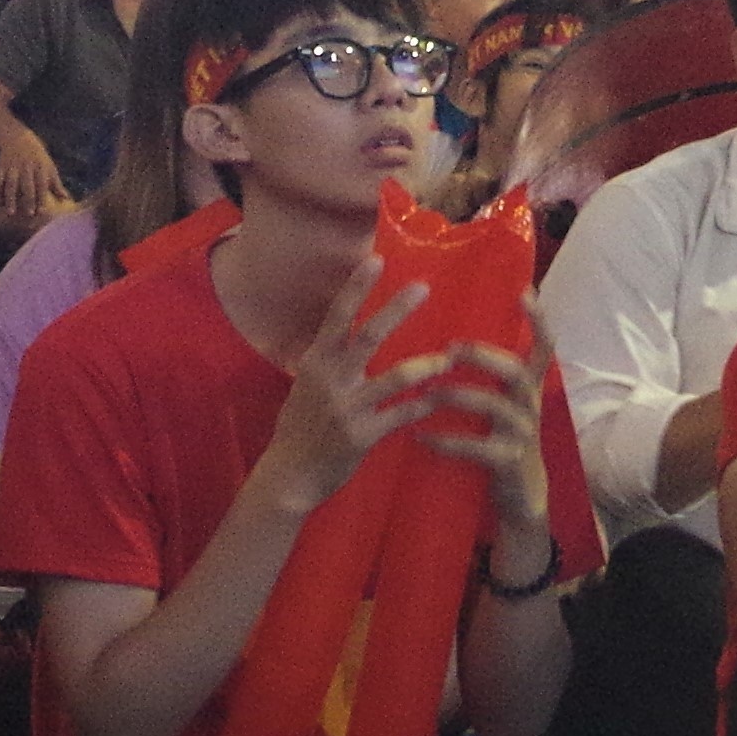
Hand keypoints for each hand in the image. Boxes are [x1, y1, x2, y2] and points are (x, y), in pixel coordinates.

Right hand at [0, 120, 63, 234]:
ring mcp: (13, 166)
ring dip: (11, 198)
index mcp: (40, 167)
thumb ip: (56, 183)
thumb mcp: (49, 166)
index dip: (42, 197)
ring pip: (11, 184)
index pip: (42, 184)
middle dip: (28, 199)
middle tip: (29, 214)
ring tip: (10, 213)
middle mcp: (26, 166)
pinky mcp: (1, 166)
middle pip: (27, 185)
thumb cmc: (38, 157)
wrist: (18, 137)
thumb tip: (66, 199)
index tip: (42, 211)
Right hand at [258, 274, 447, 515]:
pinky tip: (438, 401)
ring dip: (426, 365)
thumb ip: (326, 360)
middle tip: (423, 288)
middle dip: (397, 309)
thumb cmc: (298, 429)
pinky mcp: (362, 435)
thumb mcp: (305, 386)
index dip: (356, 287)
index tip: (376, 259)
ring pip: (395, 377)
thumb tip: (341, 331)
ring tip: (447, 358)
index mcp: (315, 362)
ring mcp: (346, 408)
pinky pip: (401, 415)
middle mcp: (330, 380)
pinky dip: (422, 406)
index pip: (337, 316)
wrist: (289, 476)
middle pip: (369, 335)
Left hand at [422, 338, 558, 544]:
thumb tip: (455, 340)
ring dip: (456, 395)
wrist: (522, 498)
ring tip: (427, 393)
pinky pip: (476, 446)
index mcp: (529, 388)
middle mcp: (530, 405)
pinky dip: (446, 441)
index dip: (539, 320)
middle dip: (481, 355)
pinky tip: (420, 438)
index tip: (525, 291)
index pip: (544, 347)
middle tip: (449, 348)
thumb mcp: (505, 406)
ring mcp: (522, 434)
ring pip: (493, 405)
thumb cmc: (503, 441)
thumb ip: (492, 378)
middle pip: (514, 370)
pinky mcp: (509, 461)